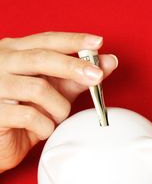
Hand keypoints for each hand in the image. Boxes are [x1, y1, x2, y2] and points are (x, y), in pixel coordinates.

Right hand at [0, 32, 117, 171]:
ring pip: (38, 89)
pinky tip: (44, 130)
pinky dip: (46, 126)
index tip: (97, 43)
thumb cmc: (26, 113)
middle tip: (97, 77)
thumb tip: (108, 61)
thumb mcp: (54, 92)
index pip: (46, 40)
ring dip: (59, 107)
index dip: (73, 40)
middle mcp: (1, 63)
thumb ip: (77, 76)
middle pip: (41, 58)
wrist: (0, 143)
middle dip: (74, 67)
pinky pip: (29, 116)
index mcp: (15, 52)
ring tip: (59, 117)